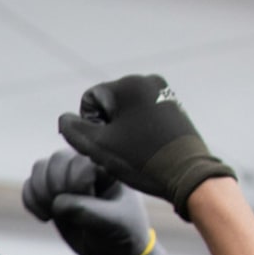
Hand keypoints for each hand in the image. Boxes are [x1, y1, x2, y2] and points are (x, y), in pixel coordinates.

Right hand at [21, 149, 163, 254]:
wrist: (112, 248)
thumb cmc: (121, 232)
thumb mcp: (113, 224)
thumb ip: (89, 212)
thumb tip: (58, 203)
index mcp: (107, 168)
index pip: (79, 163)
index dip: (77, 186)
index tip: (92, 206)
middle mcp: (85, 167)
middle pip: (57, 160)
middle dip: (56, 187)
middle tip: (67, 210)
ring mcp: (66, 177)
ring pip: (39, 168)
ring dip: (40, 193)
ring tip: (52, 213)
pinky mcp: (50, 191)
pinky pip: (28, 185)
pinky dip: (30, 202)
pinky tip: (45, 218)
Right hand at [57, 74, 233, 220]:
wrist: (188, 174)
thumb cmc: (140, 159)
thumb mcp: (97, 146)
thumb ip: (73, 129)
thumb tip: (65, 119)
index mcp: (129, 85)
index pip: (89, 100)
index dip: (90, 124)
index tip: (106, 143)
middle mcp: (147, 81)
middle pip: (107, 104)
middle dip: (106, 126)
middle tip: (118, 149)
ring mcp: (164, 92)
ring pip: (124, 110)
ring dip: (120, 130)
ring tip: (132, 150)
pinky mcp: (173, 106)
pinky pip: (143, 114)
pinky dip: (138, 129)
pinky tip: (145, 148)